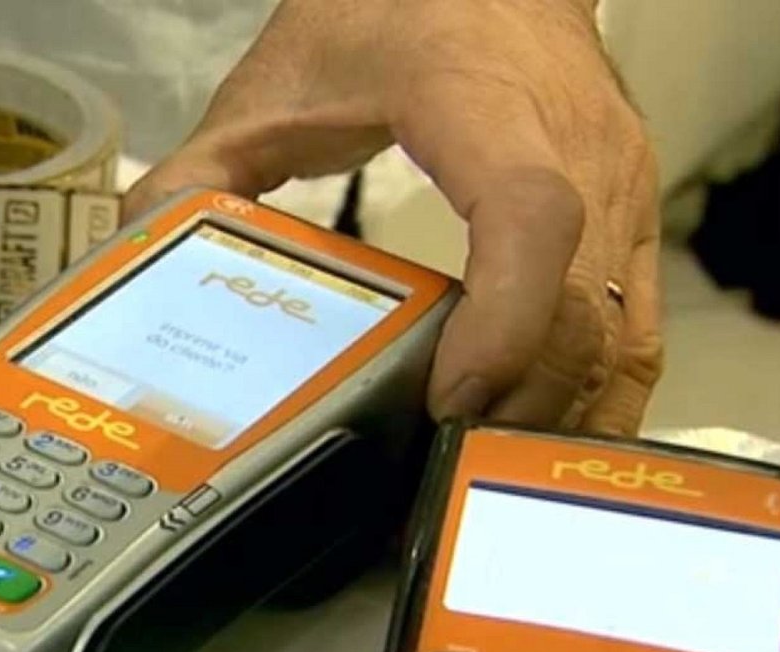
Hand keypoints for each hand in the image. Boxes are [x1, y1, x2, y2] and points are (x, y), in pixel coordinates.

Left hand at [124, 0, 662, 434]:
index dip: (504, 320)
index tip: (450, 397)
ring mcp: (620, 181)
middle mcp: (576, 146)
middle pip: (581, 304)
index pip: (528, 215)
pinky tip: (545, 440)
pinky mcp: (633, 210)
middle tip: (440, 474)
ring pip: (621, 327)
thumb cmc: (396, 9)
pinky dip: (597, 392)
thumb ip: (205, 164)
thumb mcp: (279, 77)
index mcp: (482, 104)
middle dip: (519, 408)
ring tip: (483, 476)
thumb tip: (145, 249)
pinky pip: (633, 321)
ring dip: (563, 416)